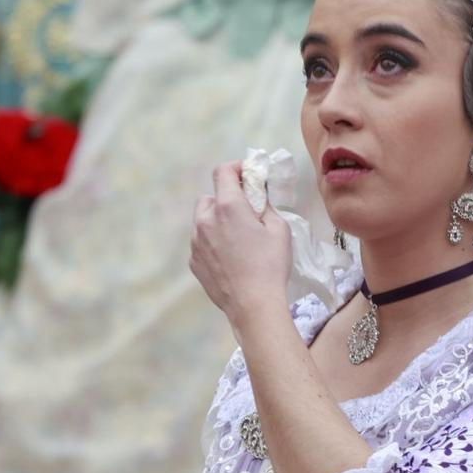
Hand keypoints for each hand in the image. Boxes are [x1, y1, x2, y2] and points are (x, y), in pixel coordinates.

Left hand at [191, 163, 292, 326]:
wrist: (252, 304)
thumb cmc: (270, 264)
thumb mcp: (279, 229)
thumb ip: (265, 207)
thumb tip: (258, 199)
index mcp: (228, 206)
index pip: (223, 171)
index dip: (236, 169)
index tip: (247, 175)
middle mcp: (206, 219)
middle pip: (210, 196)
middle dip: (225, 198)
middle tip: (244, 212)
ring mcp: (196, 241)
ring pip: (202, 220)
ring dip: (216, 221)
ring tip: (236, 238)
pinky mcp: (193, 261)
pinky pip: (200, 242)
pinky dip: (212, 242)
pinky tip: (229, 258)